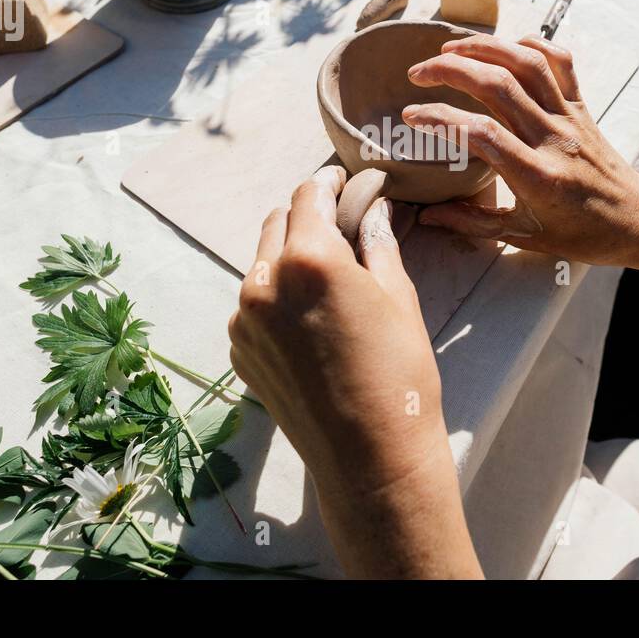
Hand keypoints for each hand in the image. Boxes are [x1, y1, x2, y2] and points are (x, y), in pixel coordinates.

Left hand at [229, 167, 480, 577]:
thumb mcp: (399, 297)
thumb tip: (372, 207)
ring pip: (261, 262)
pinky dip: (276, 294)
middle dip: (307, 215)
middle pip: (278, 221)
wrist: (370, 457)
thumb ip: (376, 243)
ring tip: (327, 274)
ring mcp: (245, 318)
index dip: (328, 181)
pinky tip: (310, 315)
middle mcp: (265, 281)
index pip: (309, 195)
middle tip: (339, 222)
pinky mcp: (239, 349)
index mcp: (309, 258)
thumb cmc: (399, 375)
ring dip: (289, 254)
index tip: (343, 180)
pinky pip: (253, 303)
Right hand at [404, 34, 638, 267]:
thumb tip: (426, 216)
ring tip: (450, 48)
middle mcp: (554, 140)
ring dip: (486, 48)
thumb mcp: (524, 236)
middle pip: (499, 86)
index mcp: (537, 177)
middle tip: (418, 73)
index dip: (441, 118)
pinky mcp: (582, 107)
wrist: (637, 220)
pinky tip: (504, 47)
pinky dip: (532, 46)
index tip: (412, 115)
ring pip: (527, 66)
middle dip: (453, 70)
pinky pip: (561, 64)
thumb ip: (472, 223)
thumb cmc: (581, 235)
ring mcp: (570, 118)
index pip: (482, 134)